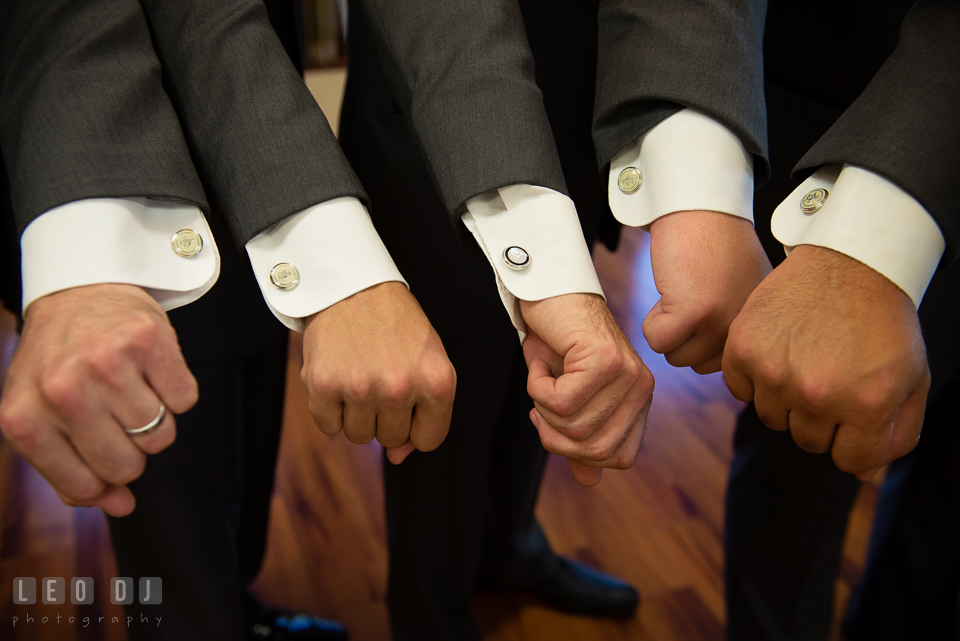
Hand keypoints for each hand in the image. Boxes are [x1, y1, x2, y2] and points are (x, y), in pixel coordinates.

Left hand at [0, 284, 197, 515]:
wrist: (77, 290)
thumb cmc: (58, 362)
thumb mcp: (43, 419)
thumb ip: (73, 472)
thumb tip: (122, 506)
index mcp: (25, 418)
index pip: (87, 486)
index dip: (103, 474)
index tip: (100, 445)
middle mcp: (61, 391)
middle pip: (128, 466)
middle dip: (132, 448)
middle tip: (117, 413)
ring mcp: (105, 363)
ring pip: (161, 436)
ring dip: (156, 418)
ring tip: (133, 386)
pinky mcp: (147, 339)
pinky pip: (186, 400)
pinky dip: (176, 390)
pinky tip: (151, 368)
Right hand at [301, 282, 455, 463]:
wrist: (353, 286)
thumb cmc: (396, 326)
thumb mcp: (427, 361)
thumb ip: (424, 412)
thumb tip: (399, 458)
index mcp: (438, 381)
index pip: (429, 440)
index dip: (416, 425)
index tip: (408, 400)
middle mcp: (400, 387)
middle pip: (391, 439)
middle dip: (385, 415)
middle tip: (380, 375)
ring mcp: (360, 387)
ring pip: (358, 435)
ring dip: (356, 412)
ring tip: (359, 372)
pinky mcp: (324, 385)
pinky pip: (328, 426)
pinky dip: (330, 408)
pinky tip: (338, 375)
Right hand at [520, 293, 653, 485]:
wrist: (548, 294)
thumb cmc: (557, 343)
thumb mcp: (567, 397)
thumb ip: (580, 438)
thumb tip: (590, 481)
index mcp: (639, 400)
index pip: (618, 458)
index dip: (577, 451)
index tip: (552, 422)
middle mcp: (641, 389)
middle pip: (593, 448)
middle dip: (554, 434)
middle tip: (540, 405)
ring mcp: (627, 374)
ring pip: (574, 426)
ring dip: (543, 407)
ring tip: (541, 379)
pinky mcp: (604, 359)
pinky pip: (560, 401)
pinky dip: (537, 387)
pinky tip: (539, 365)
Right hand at [644, 210, 770, 372]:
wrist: (699, 207)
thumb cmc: (712, 238)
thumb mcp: (740, 285)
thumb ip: (735, 321)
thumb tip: (716, 360)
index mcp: (758, 322)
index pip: (723, 362)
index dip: (701, 336)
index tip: (703, 303)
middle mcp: (745, 325)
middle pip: (698, 363)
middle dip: (683, 336)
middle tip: (690, 294)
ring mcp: (720, 320)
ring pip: (676, 356)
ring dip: (667, 328)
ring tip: (680, 290)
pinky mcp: (693, 312)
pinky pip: (657, 340)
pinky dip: (651, 320)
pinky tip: (668, 290)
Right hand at [722, 245, 928, 478]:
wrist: (848, 261)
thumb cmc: (883, 320)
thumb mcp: (910, 379)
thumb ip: (896, 434)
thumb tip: (865, 476)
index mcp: (865, 406)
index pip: (849, 462)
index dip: (854, 440)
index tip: (854, 413)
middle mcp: (816, 395)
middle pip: (807, 441)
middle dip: (821, 417)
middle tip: (830, 377)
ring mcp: (774, 373)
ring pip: (772, 418)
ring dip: (786, 398)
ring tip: (804, 360)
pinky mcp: (743, 350)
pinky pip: (741, 389)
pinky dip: (755, 377)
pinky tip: (777, 351)